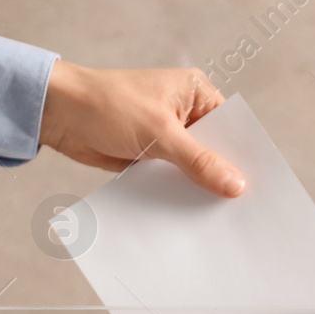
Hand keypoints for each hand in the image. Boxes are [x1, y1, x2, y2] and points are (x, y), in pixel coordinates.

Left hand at [39, 61, 245, 197]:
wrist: (58, 114)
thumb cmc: (108, 106)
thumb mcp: (159, 134)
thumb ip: (198, 161)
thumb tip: (236, 185)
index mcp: (195, 93)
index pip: (230, 128)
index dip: (242, 156)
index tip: (256, 187)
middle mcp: (184, 112)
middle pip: (213, 150)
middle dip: (220, 176)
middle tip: (240, 211)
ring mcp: (166, 135)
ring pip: (191, 168)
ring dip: (196, 188)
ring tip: (216, 220)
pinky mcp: (147, 155)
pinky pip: (170, 178)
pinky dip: (174, 193)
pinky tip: (185, 216)